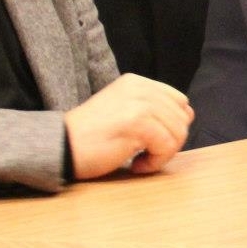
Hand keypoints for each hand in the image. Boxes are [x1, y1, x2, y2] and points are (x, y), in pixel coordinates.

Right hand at [65, 74, 193, 178]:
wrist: (61, 147)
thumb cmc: (91, 138)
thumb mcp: (123, 111)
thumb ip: (151, 109)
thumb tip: (186, 118)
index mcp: (137, 82)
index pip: (179, 101)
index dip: (172, 126)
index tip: (150, 141)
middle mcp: (140, 87)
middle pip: (182, 117)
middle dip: (170, 142)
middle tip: (145, 154)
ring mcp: (139, 103)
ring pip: (178, 132)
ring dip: (162, 154)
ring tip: (139, 160)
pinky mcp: (137, 122)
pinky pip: (167, 146)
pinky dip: (155, 162)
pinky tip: (136, 165)